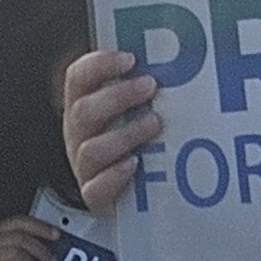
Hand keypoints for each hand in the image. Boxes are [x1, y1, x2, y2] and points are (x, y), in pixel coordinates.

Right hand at [57, 45, 164, 214]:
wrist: (138, 201)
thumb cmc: (141, 149)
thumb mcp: (137, 115)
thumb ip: (146, 92)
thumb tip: (183, 64)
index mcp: (85, 109)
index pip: (78, 78)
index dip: (99, 64)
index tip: (129, 59)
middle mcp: (79, 136)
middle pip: (83, 111)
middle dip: (117, 96)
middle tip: (150, 86)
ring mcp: (85, 167)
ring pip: (91, 149)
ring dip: (124, 133)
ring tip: (155, 124)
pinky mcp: (96, 197)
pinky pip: (96, 188)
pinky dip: (115, 175)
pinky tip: (136, 164)